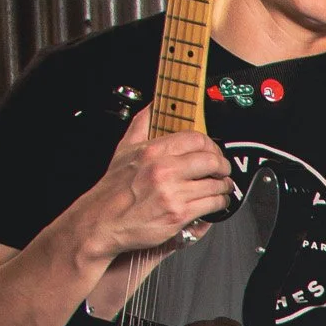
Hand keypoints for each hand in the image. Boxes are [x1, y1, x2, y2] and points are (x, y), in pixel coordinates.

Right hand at [77, 104, 236, 261]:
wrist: (101, 221)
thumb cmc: (114, 189)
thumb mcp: (124, 149)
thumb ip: (141, 124)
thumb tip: (153, 105)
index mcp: (152, 151)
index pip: (196, 138)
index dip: (211, 145)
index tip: (213, 152)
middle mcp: (163, 170)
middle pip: (211, 160)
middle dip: (222, 166)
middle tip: (223, 170)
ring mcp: (172, 193)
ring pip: (215, 184)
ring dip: (224, 187)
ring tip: (221, 188)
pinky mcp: (178, 214)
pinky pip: (212, 204)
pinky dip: (219, 204)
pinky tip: (215, 203)